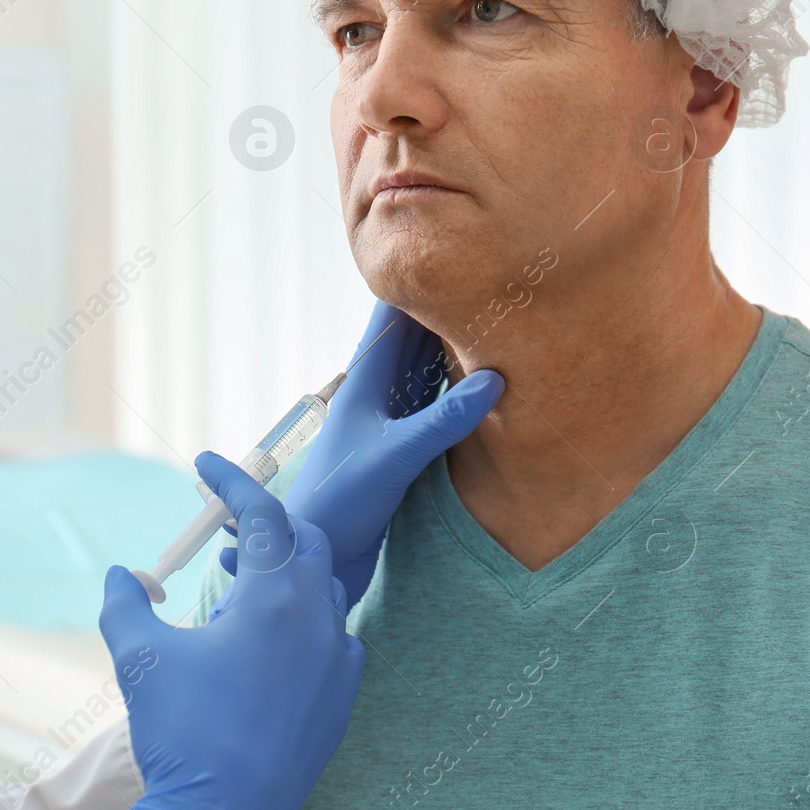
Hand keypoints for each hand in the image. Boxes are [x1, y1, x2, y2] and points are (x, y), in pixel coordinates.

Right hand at [59, 452, 362, 809]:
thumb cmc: (182, 731)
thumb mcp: (140, 657)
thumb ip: (126, 604)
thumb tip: (121, 574)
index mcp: (274, 594)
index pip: (262, 512)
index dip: (233, 481)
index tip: (207, 462)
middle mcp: (317, 616)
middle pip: (305, 540)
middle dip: (267, 525)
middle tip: (226, 528)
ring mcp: (338, 657)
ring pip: (325, 587)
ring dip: (289, 573)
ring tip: (242, 584)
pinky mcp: (343, 696)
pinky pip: (335, 638)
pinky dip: (307, 623)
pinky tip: (274, 642)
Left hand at [219, 301, 502, 610]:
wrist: (315, 558)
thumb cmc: (339, 503)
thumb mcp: (395, 458)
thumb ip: (442, 421)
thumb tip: (494, 380)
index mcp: (364, 384)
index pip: (389, 317)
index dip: (414, 283)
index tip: (449, 252)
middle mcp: (373, 397)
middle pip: (410, 341)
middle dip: (442, 312)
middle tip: (485, 283)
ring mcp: (384, 424)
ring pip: (420, 373)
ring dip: (448, 351)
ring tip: (488, 323)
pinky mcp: (395, 452)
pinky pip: (428, 407)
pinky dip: (451, 391)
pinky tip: (474, 388)